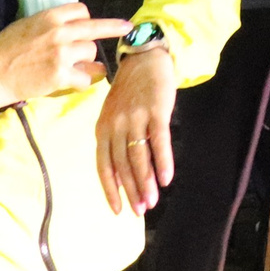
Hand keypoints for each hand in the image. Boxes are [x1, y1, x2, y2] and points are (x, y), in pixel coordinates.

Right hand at [0, 5, 129, 116]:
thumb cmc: (5, 49)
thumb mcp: (28, 26)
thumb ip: (53, 27)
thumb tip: (75, 33)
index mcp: (49, 17)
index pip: (81, 11)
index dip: (86, 19)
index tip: (91, 25)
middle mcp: (59, 32)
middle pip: (95, 28)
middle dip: (114, 27)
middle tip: (127, 27)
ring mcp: (62, 54)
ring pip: (91, 54)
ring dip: (86, 62)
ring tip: (73, 69)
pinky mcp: (61, 75)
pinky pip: (84, 78)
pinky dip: (80, 82)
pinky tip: (71, 83)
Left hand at [95, 45, 178, 214]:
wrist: (143, 59)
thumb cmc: (129, 92)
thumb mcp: (113, 116)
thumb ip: (114, 143)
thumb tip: (121, 176)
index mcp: (102, 128)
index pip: (104, 166)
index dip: (111, 190)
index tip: (118, 210)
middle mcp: (116, 125)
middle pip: (122, 165)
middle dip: (131, 191)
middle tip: (140, 211)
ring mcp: (135, 117)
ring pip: (139, 156)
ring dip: (146, 182)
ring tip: (152, 201)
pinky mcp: (155, 111)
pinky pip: (159, 141)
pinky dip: (163, 161)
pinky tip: (167, 178)